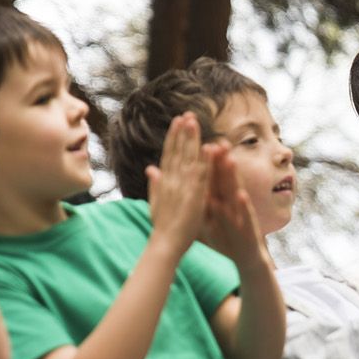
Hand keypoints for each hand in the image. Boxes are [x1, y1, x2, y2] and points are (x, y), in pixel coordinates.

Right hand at [145, 113, 211, 254]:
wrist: (165, 244)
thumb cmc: (162, 226)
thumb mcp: (156, 201)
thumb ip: (155, 183)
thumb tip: (150, 168)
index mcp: (165, 181)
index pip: (169, 154)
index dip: (173, 137)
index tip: (177, 121)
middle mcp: (171, 181)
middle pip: (177, 152)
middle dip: (182, 132)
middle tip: (187, 114)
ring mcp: (182, 188)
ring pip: (187, 159)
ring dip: (190, 139)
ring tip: (194, 122)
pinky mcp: (194, 197)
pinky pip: (200, 176)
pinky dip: (204, 161)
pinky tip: (209, 147)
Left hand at [200, 142, 267, 267]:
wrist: (246, 258)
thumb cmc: (225, 238)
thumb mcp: (207, 220)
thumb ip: (196, 204)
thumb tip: (183, 192)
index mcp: (219, 200)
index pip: (212, 177)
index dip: (206, 161)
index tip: (200, 142)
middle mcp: (231, 203)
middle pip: (225, 179)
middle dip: (222, 160)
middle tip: (219, 141)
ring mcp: (241, 213)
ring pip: (236, 192)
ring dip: (234, 176)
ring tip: (230, 160)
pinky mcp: (248, 226)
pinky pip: (245, 214)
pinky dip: (244, 205)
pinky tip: (242, 196)